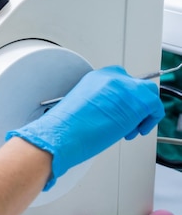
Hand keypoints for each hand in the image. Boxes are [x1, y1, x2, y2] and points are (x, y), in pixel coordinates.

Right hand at [6, 65, 163, 189]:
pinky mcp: (137, 100)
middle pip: (136, 85)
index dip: (124, 100)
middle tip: (129, 122)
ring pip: (148, 94)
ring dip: (143, 113)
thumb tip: (112, 113)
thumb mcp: (82, 109)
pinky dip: (150, 120)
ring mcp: (125, 87)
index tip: (122, 112)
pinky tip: (136, 130)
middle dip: (136, 105)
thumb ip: (101, 105)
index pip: (120, 82)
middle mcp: (110, 77)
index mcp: (95, 79)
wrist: (60, 136)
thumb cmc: (65, 130)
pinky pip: (155, 107)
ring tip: (129, 130)